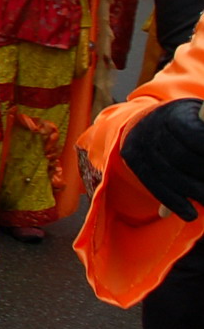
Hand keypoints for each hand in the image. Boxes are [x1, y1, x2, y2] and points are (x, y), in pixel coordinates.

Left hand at [120, 99, 203, 220]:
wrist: (176, 110)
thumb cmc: (171, 144)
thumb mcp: (165, 164)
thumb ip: (168, 185)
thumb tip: (163, 215)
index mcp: (132, 152)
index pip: (152, 182)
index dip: (172, 201)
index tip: (191, 217)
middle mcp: (141, 136)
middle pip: (170, 170)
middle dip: (194, 189)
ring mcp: (159, 123)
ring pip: (184, 156)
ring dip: (201, 172)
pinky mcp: (178, 115)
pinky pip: (195, 138)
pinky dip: (202, 148)